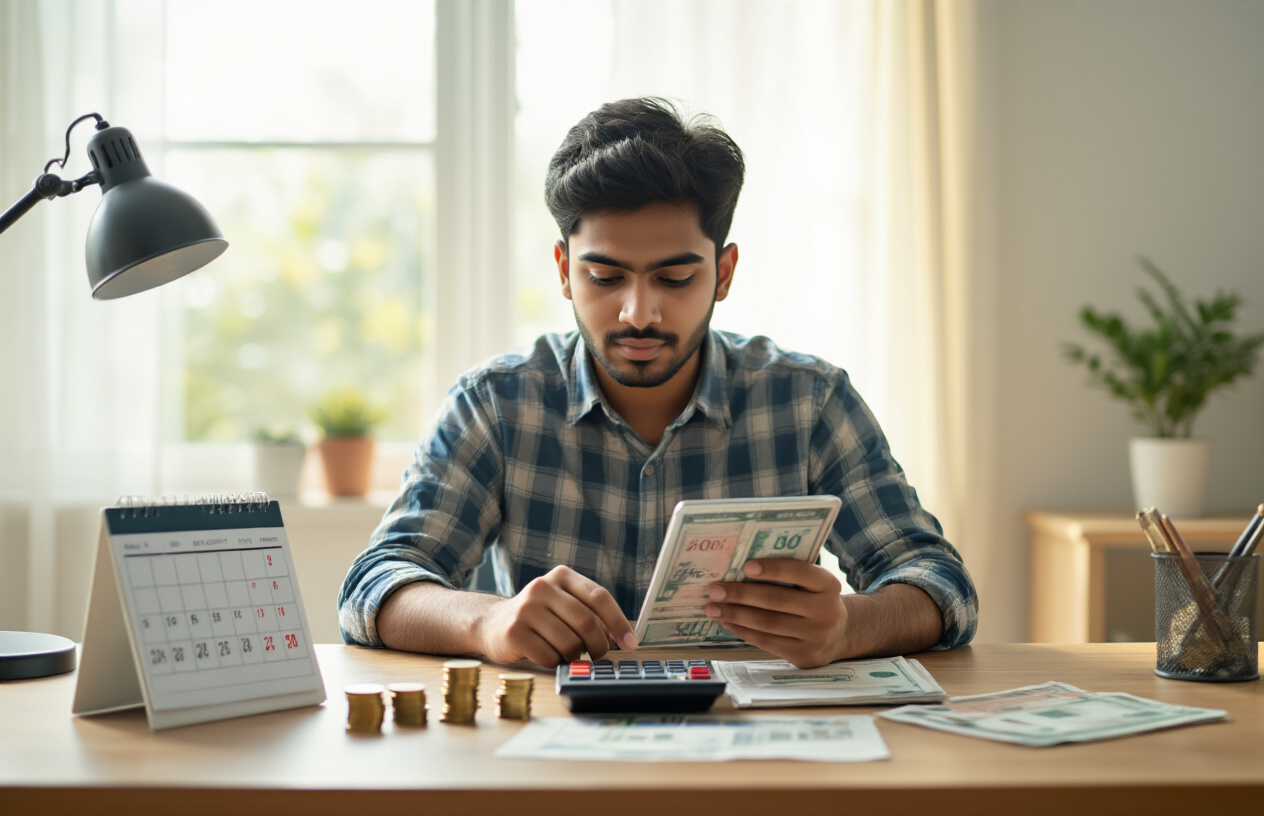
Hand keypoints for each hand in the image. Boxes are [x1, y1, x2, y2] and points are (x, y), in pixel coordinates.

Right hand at [478, 565, 637, 666]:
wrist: (492, 624)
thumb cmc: (539, 617)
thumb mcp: (563, 604)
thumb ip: (590, 613)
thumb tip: (623, 637)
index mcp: (561, 576)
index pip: (599, 597)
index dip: (619, 622)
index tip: (631, 643)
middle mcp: (542, 587)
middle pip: (586, 622)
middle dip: (599, 645)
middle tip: (599, 656)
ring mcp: (526, 609)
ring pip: (569, 643)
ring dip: (575, 656)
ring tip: (567, 653)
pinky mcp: (514, 632)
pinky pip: (549, 656)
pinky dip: (555, 662)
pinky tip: (548, 656)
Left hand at [704, 559, 847, 667]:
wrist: (840, 634)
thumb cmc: (814, 600)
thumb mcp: (813, 584)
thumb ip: (789, 575)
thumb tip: (740, 571)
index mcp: (828, 585)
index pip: (799, 572)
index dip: (773, 569)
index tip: (746, 566)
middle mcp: (826, 611)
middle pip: (776, 600)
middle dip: (741, 594)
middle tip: (714, 590)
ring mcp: (816, 636)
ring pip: (768, 623)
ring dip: (735, 614)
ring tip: (713, 608)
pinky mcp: (803, 655)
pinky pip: (767, 641)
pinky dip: (743, 631)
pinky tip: (727, 622)